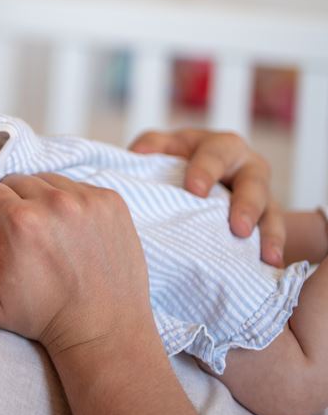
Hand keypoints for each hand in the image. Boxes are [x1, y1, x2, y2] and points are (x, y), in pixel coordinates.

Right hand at [0, 174, 151, 355]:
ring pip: (42, 180)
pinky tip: (70, 236)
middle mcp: (55, 202)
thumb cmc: (40, 318)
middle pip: (11, 182)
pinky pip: (74, 185)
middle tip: (21, 245)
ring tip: (45, 239)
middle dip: (9, 208)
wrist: (104, 331)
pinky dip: (68, 204)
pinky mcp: (111, 200)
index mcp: (20, 222)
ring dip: (38, 202)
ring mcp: (87, 199)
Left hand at [129, 128, 283, 265]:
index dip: (205, 170)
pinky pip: (275, 234)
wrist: (197, 181)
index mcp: (219, 147)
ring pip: (272, 211)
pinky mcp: (267, 220)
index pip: (215, 154)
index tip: (194, 190)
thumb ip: (151, 147)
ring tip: (266, 255)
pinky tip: (272, 267)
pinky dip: (274, 249)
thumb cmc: (177, 160)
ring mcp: (261, 195)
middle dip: (247, 205)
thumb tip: (139, 154)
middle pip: (254, 182)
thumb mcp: (163, 148)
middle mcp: (246, 168)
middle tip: (239, 228)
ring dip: (269, 233)